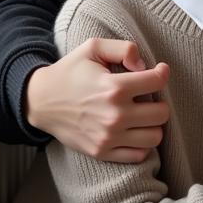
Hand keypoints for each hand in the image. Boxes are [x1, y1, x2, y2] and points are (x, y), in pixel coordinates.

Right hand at [25, 38, 169, 161]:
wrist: (40, 101)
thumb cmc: (70, 72)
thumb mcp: (94, 47)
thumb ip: (125, 48)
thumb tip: (145, 66)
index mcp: (114, 87)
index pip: (159, 82)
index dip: (161, 73)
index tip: (157, 72)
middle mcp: (114, 115)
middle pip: (162, 113)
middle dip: (159, 101)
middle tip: (147, 97)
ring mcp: (108, 137)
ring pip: (155, 136)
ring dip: (152, 124)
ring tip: (142, 115)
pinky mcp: (101, 152)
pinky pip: (139, 155)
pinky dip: (142, 144)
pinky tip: (133, 131)